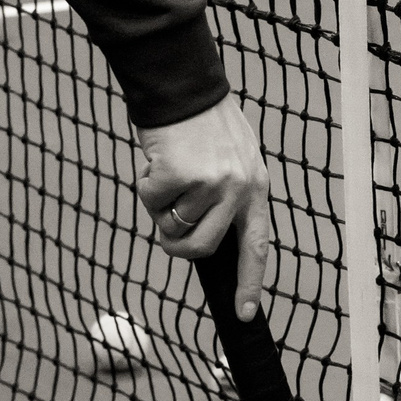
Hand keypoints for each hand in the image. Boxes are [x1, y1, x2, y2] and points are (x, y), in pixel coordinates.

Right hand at [134, 95, 273, 320]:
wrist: (183, 86)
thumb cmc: (204, 125)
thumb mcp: (234, 160)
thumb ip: (228, 198)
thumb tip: (206, 241)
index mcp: (255, 188)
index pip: (256, 246)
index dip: (250, 282)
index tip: (246, 314)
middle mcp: (238, 189)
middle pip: (200, 248)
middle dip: (175, 241)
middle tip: (167, 213)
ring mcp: (210, 184)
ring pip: (169, 225)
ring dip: (159, 204)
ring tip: (171, 168)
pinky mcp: (180, 176)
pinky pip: (149, 200)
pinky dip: (145, 182)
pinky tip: (159, 157)